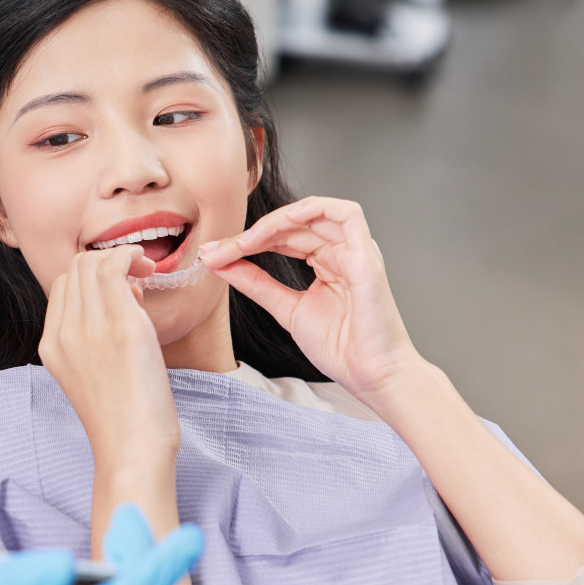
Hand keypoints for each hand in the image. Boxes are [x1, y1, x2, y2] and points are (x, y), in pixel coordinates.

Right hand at [38, 247, 179, 473]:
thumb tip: (126, 291)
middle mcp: (63, 332)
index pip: (61, 287)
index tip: (122, 292)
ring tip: (144, 277)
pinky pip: (114, 267)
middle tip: (136, 279)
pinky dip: (131, 256)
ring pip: (91, 262)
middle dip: (106, 262)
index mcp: (51, 345)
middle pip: (74, 269)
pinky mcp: (121, 327)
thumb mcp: (94, 372)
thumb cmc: (124, 417)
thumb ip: (97, 333)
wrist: (131, 449)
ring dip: (120, 257)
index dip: (91, 279)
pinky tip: (148, 267)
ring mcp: (89, 328)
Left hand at [198, 197, 420, 404]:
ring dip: (275, 222)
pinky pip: (348, 215)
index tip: (214, 254)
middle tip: (220, 250)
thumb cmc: (340, 346)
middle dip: (252, 234)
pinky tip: (288, 218)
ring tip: (246, 240)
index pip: (283, 236)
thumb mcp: (286, 308)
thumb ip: (255, 283)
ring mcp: (356, 252)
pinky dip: (317, 209)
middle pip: (294, 225)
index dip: (248, 241)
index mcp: (326, 262)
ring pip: (315, 214)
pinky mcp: (366, 258)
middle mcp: (342, 252)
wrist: (369, 375)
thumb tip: (220, 262)